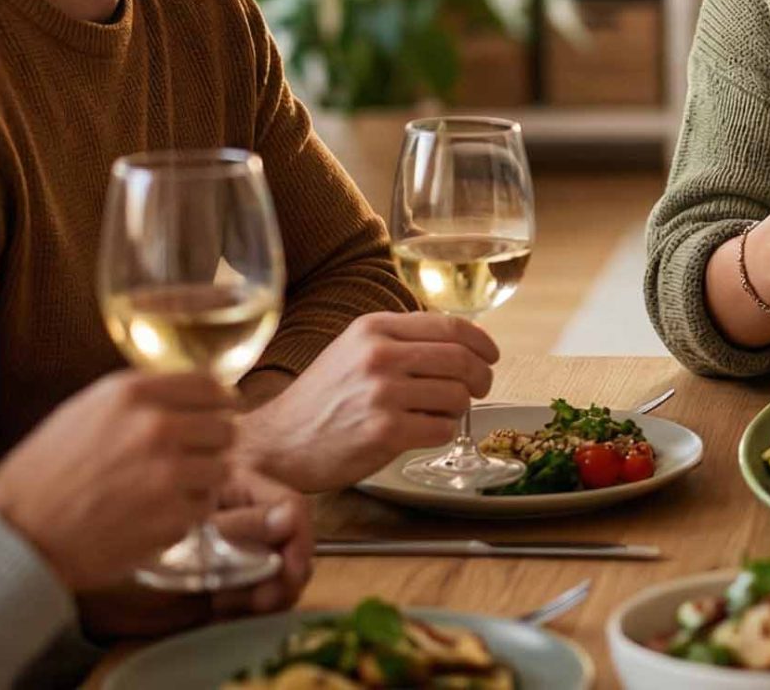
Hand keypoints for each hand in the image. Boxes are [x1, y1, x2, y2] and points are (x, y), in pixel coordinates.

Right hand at [0, 370, 233, 591]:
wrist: (17, 534)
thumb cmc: (44, 473)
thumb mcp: (83, 411)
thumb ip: (139, 398)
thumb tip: (190, 393)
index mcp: (132, 394)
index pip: (210, 386)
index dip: (218, 402)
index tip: (219, 413)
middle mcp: (156, 428)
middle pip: (225, 428)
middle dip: (211, 445)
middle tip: (189, 460)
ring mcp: (168, 475)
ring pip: (221, 470)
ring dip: (201, 482)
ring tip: (166, 492)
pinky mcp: (172, 518)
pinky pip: (202, 509)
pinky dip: (184, 515)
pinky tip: (152, 517)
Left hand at [71, 469, 315, 637]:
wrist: (73, 562)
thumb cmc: (114, 530)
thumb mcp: (181, 526)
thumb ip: (237, 524)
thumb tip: (289, 520)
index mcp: (233, 488)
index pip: (290, 507)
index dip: (300, 538)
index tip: (292, 569)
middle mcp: (240, 517)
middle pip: (292, 543)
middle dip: (284, 574)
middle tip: (263, 599)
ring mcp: (234, 550)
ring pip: (280, 573)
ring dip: (266, 592)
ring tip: (227, 602)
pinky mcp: (225, 582)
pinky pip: (258, 595)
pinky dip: (246, 606)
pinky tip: (217, 607)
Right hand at [237, 311, 499, 491]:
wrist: (277, 443)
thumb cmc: (321, 400)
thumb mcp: (353, 351)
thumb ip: (400, 341)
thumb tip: (462, 341)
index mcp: (374, 329)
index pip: (450, 327)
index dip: (481, 342)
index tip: (491, 356)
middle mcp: (379, 355)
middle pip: (462, 360)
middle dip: (481, 378)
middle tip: (479, 390)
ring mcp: (382, 394)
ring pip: (457, 396)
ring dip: (457, 410)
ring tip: (436, 415)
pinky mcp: (385, 432)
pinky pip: (443, 429)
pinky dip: (442, 433)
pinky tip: (422, 434)